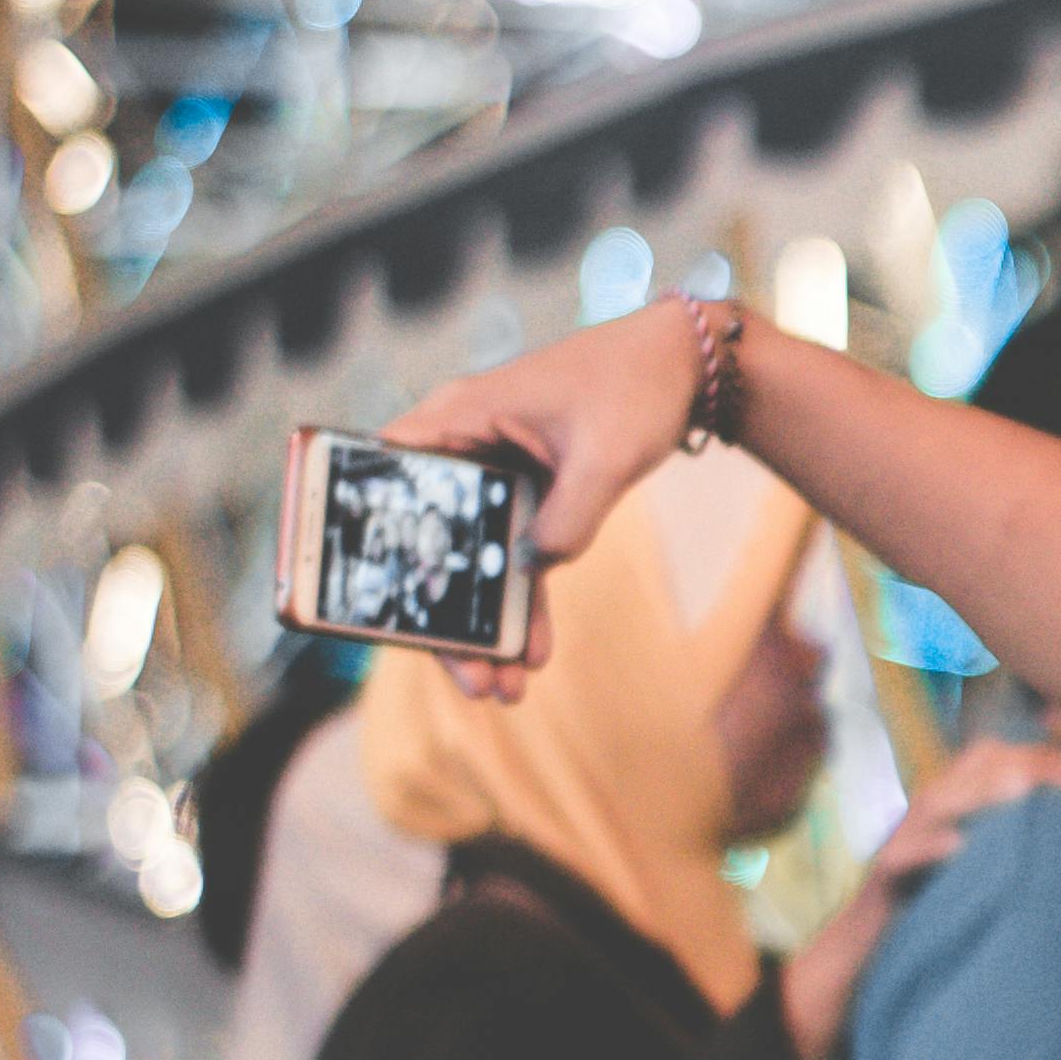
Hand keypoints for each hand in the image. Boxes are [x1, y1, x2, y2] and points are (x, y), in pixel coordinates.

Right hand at [384, 305, 715, 700]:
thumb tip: (536, 570)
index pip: (386, 486)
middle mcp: (461, 446)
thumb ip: (568, 517)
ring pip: (471, 561)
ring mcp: (493, 475)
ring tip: (502, 691)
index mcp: (455, 419)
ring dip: (486, 626)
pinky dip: (521, 603)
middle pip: (428, 542)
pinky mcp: (527, 494)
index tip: (381, 610)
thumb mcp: (605, 456)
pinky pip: (512, 558)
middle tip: (474, 682)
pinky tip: (533, 654)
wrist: (687, 367)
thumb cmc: (635, 385)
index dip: (374, 547)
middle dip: (447, 620)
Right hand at [776, 740, 1060, 1059]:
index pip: (991, 758)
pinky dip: (928, 848)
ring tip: (1022, 789)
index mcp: (953, 808)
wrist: (862, 961)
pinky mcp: (880, 882)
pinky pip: (900, 858)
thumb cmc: (935, 915)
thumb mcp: (982, 873)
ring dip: (980, 792)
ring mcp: (900, 844)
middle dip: (1022, 765)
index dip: (1035, 755)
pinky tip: (958, 846)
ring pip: (936, 804)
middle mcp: (927, 817)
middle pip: (969, 770)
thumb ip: (1018, 847)